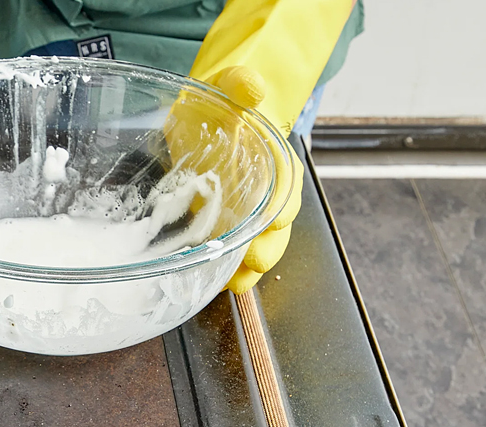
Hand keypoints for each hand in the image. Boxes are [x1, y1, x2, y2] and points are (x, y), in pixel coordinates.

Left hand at [165, 66, 303, 294]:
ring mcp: (239, 210)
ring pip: (253, 244)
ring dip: (246, 267)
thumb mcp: (229, 84)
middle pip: (275, 226)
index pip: (287, 184)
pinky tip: (212, 281)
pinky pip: (223, 248)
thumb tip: (251, 88)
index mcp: (273, 160)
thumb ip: (241, 85)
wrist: (197, 110)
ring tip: (237, 284)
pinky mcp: (212, 220)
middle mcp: (261, 191)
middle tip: (256, 261)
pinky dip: (221, 267)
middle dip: (268, 246)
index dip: (285, 202)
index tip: (279, 218)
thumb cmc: (220, 98)